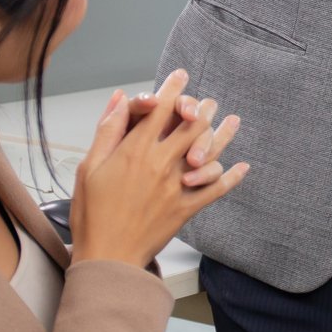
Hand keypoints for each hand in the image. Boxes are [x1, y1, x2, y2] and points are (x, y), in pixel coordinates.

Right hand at [69, 69, 248, 267]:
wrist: (107, 256)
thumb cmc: (92, 213)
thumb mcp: (90, 167)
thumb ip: (108, 130)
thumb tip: (121, 99)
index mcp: (134, 151)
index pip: (160, 110)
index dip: (172, 90)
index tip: (181, 75)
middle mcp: (160, 164)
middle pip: (190, 126)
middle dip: (201, 108)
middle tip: (207, 100)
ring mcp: (177, 186)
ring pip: (209, 153)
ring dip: (223, 135)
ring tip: (233, 121)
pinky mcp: (187, 207)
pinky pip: (216, 189)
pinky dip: (231, 177)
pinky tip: (242, 167)